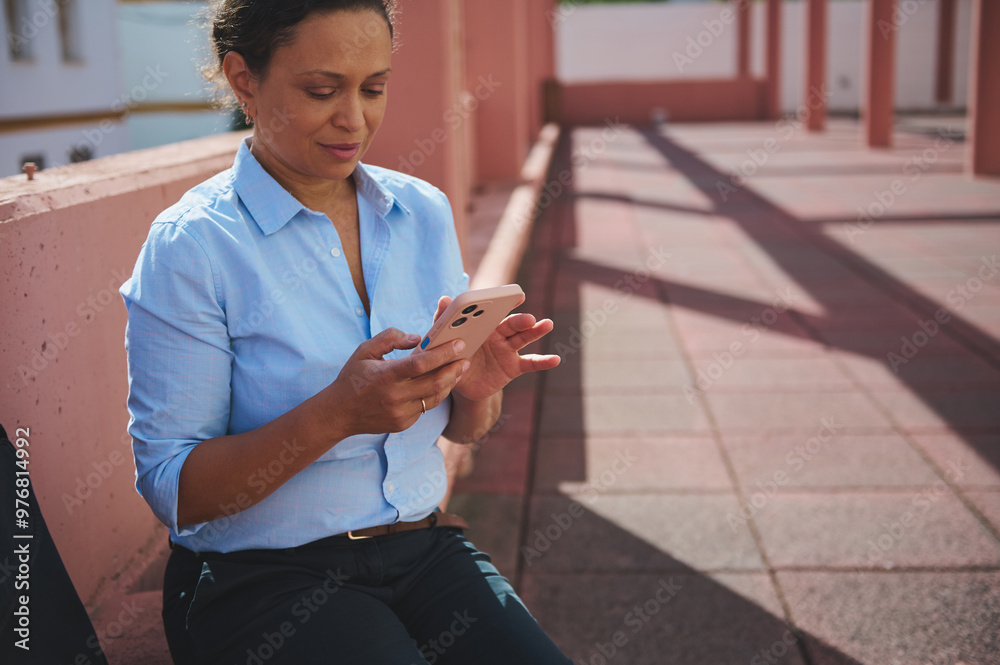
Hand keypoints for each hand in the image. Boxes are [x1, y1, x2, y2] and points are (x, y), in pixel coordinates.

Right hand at [312, 328, 468, 438]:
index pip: (421, 364)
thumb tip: (417, 338)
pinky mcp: (403, 423)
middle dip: (454, 369)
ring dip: (449, 383)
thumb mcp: (364, 351)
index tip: (458, 344)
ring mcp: (400, 413)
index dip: (442, 354)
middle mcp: (395, 397)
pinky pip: (425, 408)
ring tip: (458, 369)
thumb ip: (390, 338)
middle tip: (465, 358)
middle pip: (435, 383)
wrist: (339, 413)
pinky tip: (440, 383)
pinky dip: (435, 394)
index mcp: (385, 376)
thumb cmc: (353, 377)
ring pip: (434, 397)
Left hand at [431, 296, 560, 402]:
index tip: (518, 295)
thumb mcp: (443, 342)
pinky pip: (530, 363)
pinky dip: (543, 361)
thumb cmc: (449, 358)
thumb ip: (443, 320)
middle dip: (521, 320)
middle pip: (512, 324)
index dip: (507, 302)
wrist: (457, 385)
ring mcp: (508, 350)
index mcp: (482, 325)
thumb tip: (444, 298)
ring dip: (536, 331)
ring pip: (524, 338)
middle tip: (529, 318)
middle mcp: (498, 334)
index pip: (495, 310)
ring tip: (547, 325)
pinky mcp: (513, 367)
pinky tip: (556, 359)